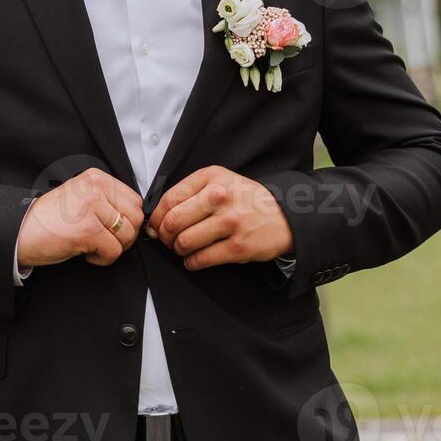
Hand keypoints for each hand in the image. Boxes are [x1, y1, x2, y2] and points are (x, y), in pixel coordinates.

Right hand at [16, 168, 142, 268]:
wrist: (20, 233)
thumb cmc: (48, 220)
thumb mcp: (79, 198)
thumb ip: (105, 200)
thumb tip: (132, 216)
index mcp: (96, 178)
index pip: (134, 200)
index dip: (128, 221)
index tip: (113, 231)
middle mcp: (96, 188)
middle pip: (136, 217)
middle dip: (125, 236)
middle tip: (106, 242)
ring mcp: (93, 207)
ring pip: (127, 235)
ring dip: (113, 248)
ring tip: (93, 247)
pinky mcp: (89, 229)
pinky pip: (114, 251)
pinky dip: (102, 259)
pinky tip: (86, 253)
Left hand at [146, 166, 293, 270]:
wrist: (285, 215)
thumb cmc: (246, 200)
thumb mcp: (220, 182)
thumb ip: (190, 193)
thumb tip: (157, 218)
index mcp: (211, 178)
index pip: (170, 199)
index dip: (156, 218)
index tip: (155, 227)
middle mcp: (220, 197)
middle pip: (173, 222)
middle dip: (165, 236)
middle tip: (168, 240)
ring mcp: (230, 222)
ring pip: (184, 242)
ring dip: (178, 250)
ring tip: (184, 249)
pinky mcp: (238, 246)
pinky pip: (201, 259)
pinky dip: (192, 263)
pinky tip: (195, 259)